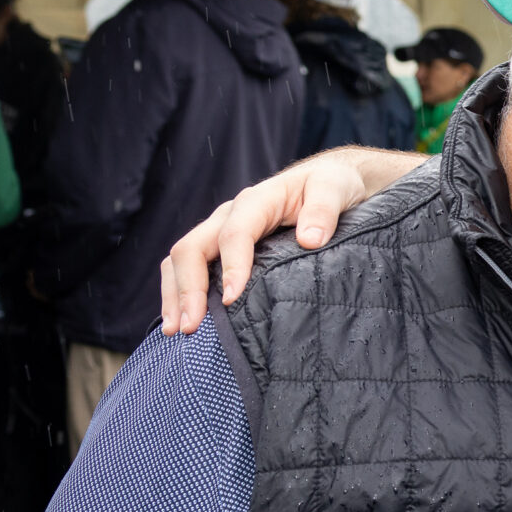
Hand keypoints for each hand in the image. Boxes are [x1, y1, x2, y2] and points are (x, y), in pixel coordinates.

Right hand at [158, 148, 423, 333]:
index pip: (235, 233)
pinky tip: (182, 321)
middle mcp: (229, 215)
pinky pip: (188, 267)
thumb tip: (310, 240)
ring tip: (176, 330)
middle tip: (190, 326)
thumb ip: (324, 210)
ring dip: (175, 295)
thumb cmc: (333, 185)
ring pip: (181, 260)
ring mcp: (220, 231)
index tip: (232, 299)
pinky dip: (178, 293)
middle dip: (189, 288)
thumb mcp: (336, 188)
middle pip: (193, 248)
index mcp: (257, 201)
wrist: (328, 180)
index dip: (231, 266)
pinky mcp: (220, 247)